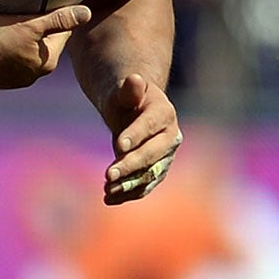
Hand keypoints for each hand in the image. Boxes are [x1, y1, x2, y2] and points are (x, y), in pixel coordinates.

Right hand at [0, 4, 92, 88]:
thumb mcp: (31, 24)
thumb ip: (59, 19)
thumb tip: (87, 12)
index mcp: (47, 61)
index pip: (62, 34)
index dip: (57, 17)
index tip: (49, 3)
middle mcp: (33, 74)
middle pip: (43, 45)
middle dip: (39, 30)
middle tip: (26, 11)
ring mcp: (13, 79)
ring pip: (24, 54)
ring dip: (21, 41)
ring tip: (8, 23)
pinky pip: (5, 60)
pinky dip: (4, 50)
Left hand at [100, 71, 180, 203]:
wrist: (134, 110)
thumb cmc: (126, 97)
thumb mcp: (124, 91)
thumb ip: (128, 90)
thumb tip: (134, 79)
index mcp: (164, 113)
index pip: (150, 126)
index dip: (135, 136)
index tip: (118, 146)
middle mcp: (170, 137)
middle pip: (152, 154)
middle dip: (130, 165)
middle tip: (108, 175)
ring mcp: (165, 156)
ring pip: (149, 173)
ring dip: (129, 184)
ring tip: (107, 190)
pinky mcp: (156, 170)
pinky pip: (144, 185)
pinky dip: (128, 193)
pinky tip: (108, 199)